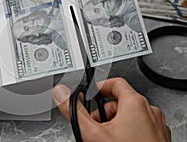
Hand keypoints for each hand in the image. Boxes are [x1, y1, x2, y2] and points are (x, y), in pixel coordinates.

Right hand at [52, 78, 170, 141]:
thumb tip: (62, 94)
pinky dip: (128, 132)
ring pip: (130, 116)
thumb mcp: (94, 134)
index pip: (115, 83)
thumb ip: (75, 112)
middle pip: (120, 102)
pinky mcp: (158, 138)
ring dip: (115, 124)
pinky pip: (140, 127)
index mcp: (136, 104)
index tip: (89, 96)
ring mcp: (156, 126)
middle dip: (103, 113)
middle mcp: (149, 112)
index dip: (98, 88)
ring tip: (107, 138)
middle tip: (95, 126)